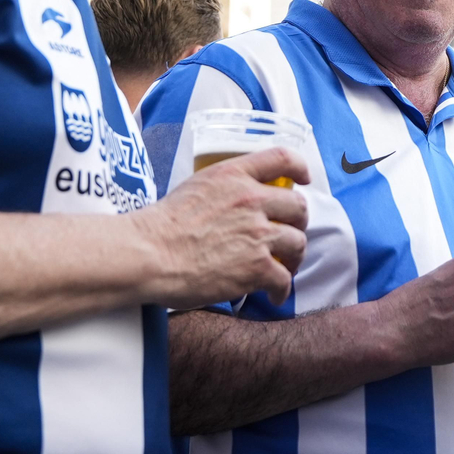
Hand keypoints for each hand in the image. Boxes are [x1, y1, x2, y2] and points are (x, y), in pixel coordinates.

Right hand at [141, 148, 308, 306]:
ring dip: (293, 257)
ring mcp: (258, 233)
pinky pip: (284, 279)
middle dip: (297, 223)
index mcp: (234, 176)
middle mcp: (251, 200)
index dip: (299, 168)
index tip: (304, 178)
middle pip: (298, 206)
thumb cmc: (162, 227)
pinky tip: (274, 294)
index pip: (281, 158)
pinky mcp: (257, 266)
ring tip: (283, 267)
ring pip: (298, 242)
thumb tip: (237, 202)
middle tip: (288, 236)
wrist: (149, 255)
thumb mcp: (195, 188)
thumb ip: (224, 190)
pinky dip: (282, 290)